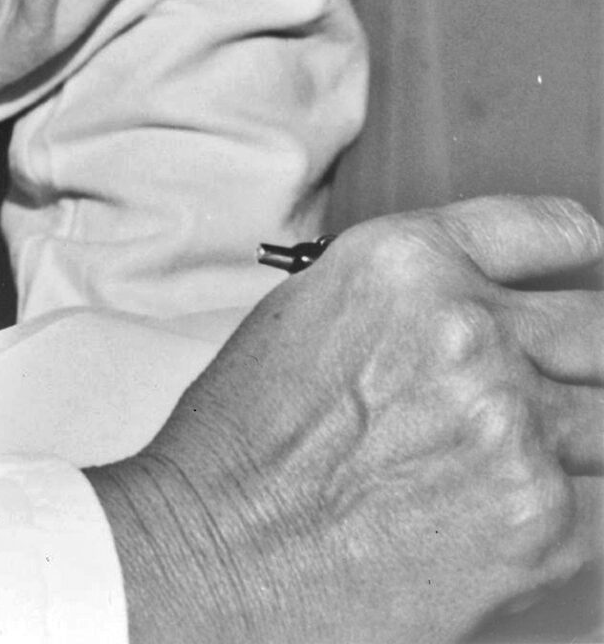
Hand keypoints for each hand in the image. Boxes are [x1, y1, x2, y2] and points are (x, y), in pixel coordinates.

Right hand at [86, 195, 603, 643]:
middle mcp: (471, 332)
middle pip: (600, 330)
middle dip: (590, 355)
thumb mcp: (313, 310)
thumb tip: (485, 310)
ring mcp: (516, 427)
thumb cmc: (244, 443)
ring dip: (581, 440)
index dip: (579, 251)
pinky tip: (518, 514)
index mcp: (408, 264)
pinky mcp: (545, 523)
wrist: (218, 551)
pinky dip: (577, 513)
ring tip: (521, 460)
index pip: (546, 232)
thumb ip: (412, 300)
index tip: (592, 264)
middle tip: (567, 381)